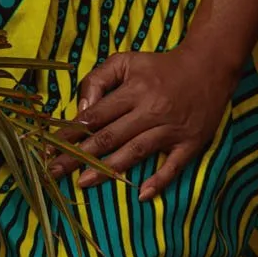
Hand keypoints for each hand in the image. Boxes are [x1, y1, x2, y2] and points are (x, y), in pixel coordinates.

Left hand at [47, 44, 241, 201]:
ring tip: (83, 183)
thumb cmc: (160, 67)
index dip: (71, 132)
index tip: (50, 147)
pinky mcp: (191, 143)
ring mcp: (171, 128)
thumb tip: (82, 110)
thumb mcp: (126, 61)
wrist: (208, 66)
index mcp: (133, 89)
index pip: (95, 115)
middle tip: (54, 172)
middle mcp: (150, 109)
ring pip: (135, 152)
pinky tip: (142, 195)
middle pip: (109, 136)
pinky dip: (159, 181)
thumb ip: (99, 79)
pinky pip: (173, 166)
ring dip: (108, 170)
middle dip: (78, 156)